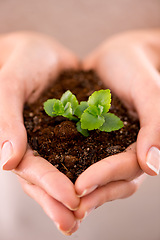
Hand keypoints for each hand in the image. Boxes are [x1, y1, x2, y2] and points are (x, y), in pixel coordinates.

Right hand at [0, 32, 79, 233]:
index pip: (32, 170)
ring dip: (77, 192)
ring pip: (65, 170)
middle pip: (48, 178)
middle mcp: (38, 144)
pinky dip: (91, 166)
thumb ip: (7, 120)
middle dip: (61, 201)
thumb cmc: (22, 63)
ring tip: (88, 214)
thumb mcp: (11, 85)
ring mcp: (56, 139)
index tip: (71, 201)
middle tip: (76, 223)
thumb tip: (5, 162)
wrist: (42, 51)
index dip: (49, 186)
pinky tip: (104, 181)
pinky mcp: (74, 130)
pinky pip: (83, 150)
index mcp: (19, 139)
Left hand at [75, 29, 159, 219]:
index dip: (106, 177)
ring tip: (56, 199)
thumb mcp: (148, 89)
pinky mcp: (92, 139)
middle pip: (114, 181)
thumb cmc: (135, 68)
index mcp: (144, 142)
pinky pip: (82, 157)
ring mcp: (110, 146)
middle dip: (92, 193)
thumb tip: (153, 166)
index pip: (128, 168)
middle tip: (66, 205)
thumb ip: (156, 124)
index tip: (81, 186)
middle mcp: (127, 150)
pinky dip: (69, 168)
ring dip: (80, 190)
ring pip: (98, 175)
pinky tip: (52, 174)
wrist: (117, 57)